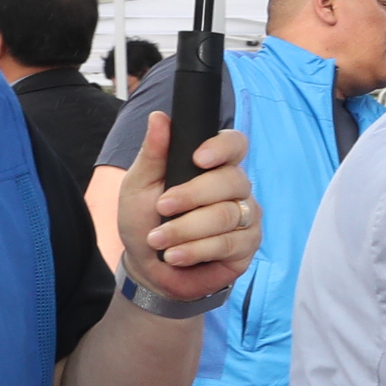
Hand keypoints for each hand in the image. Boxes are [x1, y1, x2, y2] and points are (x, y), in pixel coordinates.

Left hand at [116, 113, 257, 301]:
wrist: (147, 267)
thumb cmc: (144, 221)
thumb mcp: (139, 185)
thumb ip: (153, 153)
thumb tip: (159, 117)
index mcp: (213, 166)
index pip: (234, 144)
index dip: (222, 148)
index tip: (198, 159)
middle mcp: (235, 188)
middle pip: (232, 180)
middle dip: (192, 196)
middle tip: (162, 207)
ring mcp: (245, 217)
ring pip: (228, 215)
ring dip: (186, 229)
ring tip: (159, 240)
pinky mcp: (247, 246)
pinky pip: (229, 243)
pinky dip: (197, 250)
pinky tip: (176, 255)